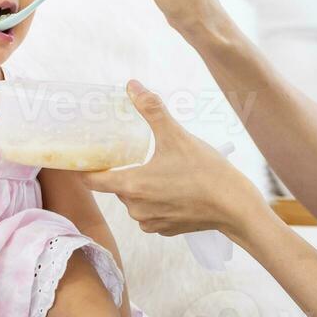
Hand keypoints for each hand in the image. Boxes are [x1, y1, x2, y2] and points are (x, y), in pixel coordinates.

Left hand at [83, 81, 265, 239]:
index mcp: (132, 185)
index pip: (92, 181)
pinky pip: (152, 213)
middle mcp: (136, 209)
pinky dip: (159, 202)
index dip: (84, 169)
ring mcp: (151, 223)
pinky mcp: (166, 231)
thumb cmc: (205, 172)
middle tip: (138, 155)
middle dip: (126, 171)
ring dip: (143, 187)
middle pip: (118, 187)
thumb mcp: (177, 135)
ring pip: (136, 201)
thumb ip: (151, 110)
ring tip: (164, 172)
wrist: (235, 207)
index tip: (81, 159)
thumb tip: (132, 85)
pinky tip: (175, 190)